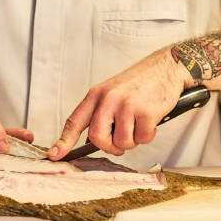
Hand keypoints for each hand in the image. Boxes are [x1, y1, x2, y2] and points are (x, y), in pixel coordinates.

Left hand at [48, 48, 187, 158]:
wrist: (166, 66)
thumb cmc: (140, 81)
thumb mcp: (113, 91)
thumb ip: (100, 112)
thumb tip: (89, 140)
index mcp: (98, 94)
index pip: (75, 120)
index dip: (64, 141)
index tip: (55, 154)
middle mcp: (110, 98)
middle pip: (97, 137)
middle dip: (109, 146)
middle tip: (119, 142)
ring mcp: (128, 105)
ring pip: (122, 142)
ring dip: (132, 141)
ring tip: (138, 124)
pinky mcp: (146, 112)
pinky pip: (142, 139)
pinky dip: (148, 135)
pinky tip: (150, 120)